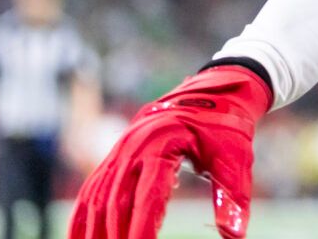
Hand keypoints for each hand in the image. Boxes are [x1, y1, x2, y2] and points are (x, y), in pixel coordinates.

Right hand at [70, 65, 269, 238]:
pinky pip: (91, 191)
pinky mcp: (114, 157)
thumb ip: (232, 196)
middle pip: (116, 201)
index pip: (148, 196)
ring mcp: (120, 152)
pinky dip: (82, 218)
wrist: (210, 91)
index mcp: (163, 144)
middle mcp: (134, 147)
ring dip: (95, 231)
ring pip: (97, 198)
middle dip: (116, 236)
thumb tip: (235, 236)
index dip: (142, 228)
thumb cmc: (224, 127)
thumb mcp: (235, 157)